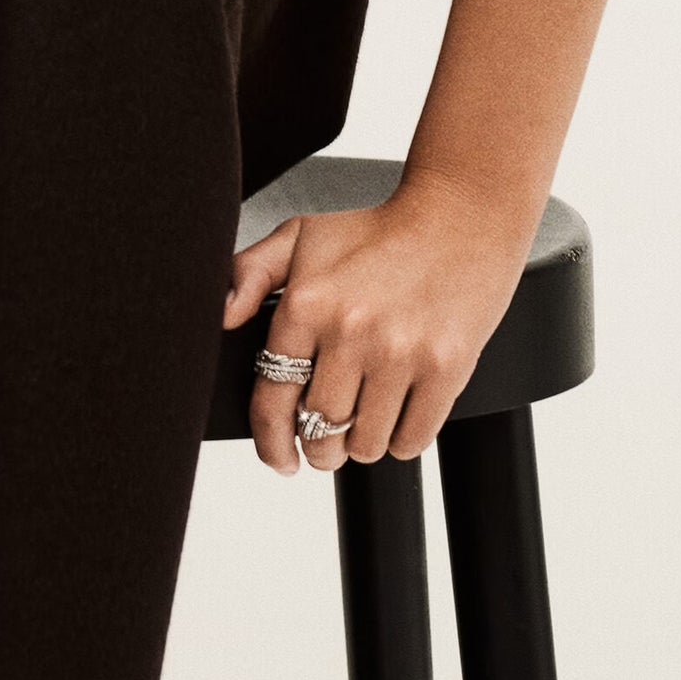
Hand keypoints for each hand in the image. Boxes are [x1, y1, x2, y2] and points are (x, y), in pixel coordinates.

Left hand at [223, 178, 533, 475]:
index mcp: (306, 304)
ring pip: (365, 444)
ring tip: (363, 423)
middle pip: (319, 430)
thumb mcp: (299, 237)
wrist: (457, 220)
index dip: (270, 443)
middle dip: (319, 448)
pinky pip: (412, 440)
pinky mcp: (445, 368)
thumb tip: (223, 317)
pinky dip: (401, 441)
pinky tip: (397, 417)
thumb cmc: (376, 233)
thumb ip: (249, 274)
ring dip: (361, 446)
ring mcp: (398, 353)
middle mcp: (348, 332)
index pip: (271, 399)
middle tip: (326, 441)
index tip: (279, 459)